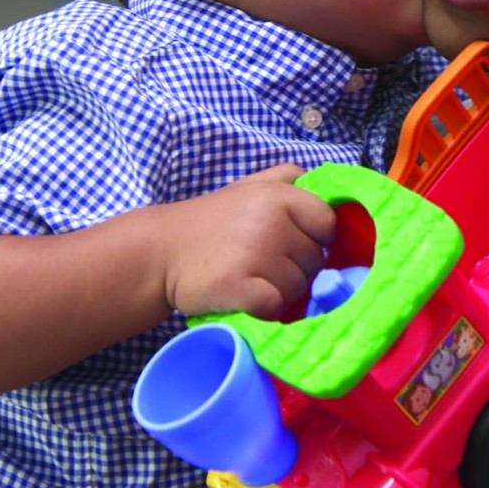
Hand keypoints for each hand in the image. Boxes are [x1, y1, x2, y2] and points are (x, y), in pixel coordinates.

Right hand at [159, 164, 336, 319]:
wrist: (161, 251)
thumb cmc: (210, 221)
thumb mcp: (248, 186)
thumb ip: (286, 178)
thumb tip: (325, 184)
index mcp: (277, 195)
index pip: (327, 223)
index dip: (316, 239)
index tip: (294, 245)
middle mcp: (270, 221)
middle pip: (315, 260)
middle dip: (296, 268)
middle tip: (264, 263)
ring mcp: (255, 254)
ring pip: (298, 287)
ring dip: (280, 290)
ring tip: (252, 278)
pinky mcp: (239, 286)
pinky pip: (276, 306)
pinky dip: (265, 309)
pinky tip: (246, 297)